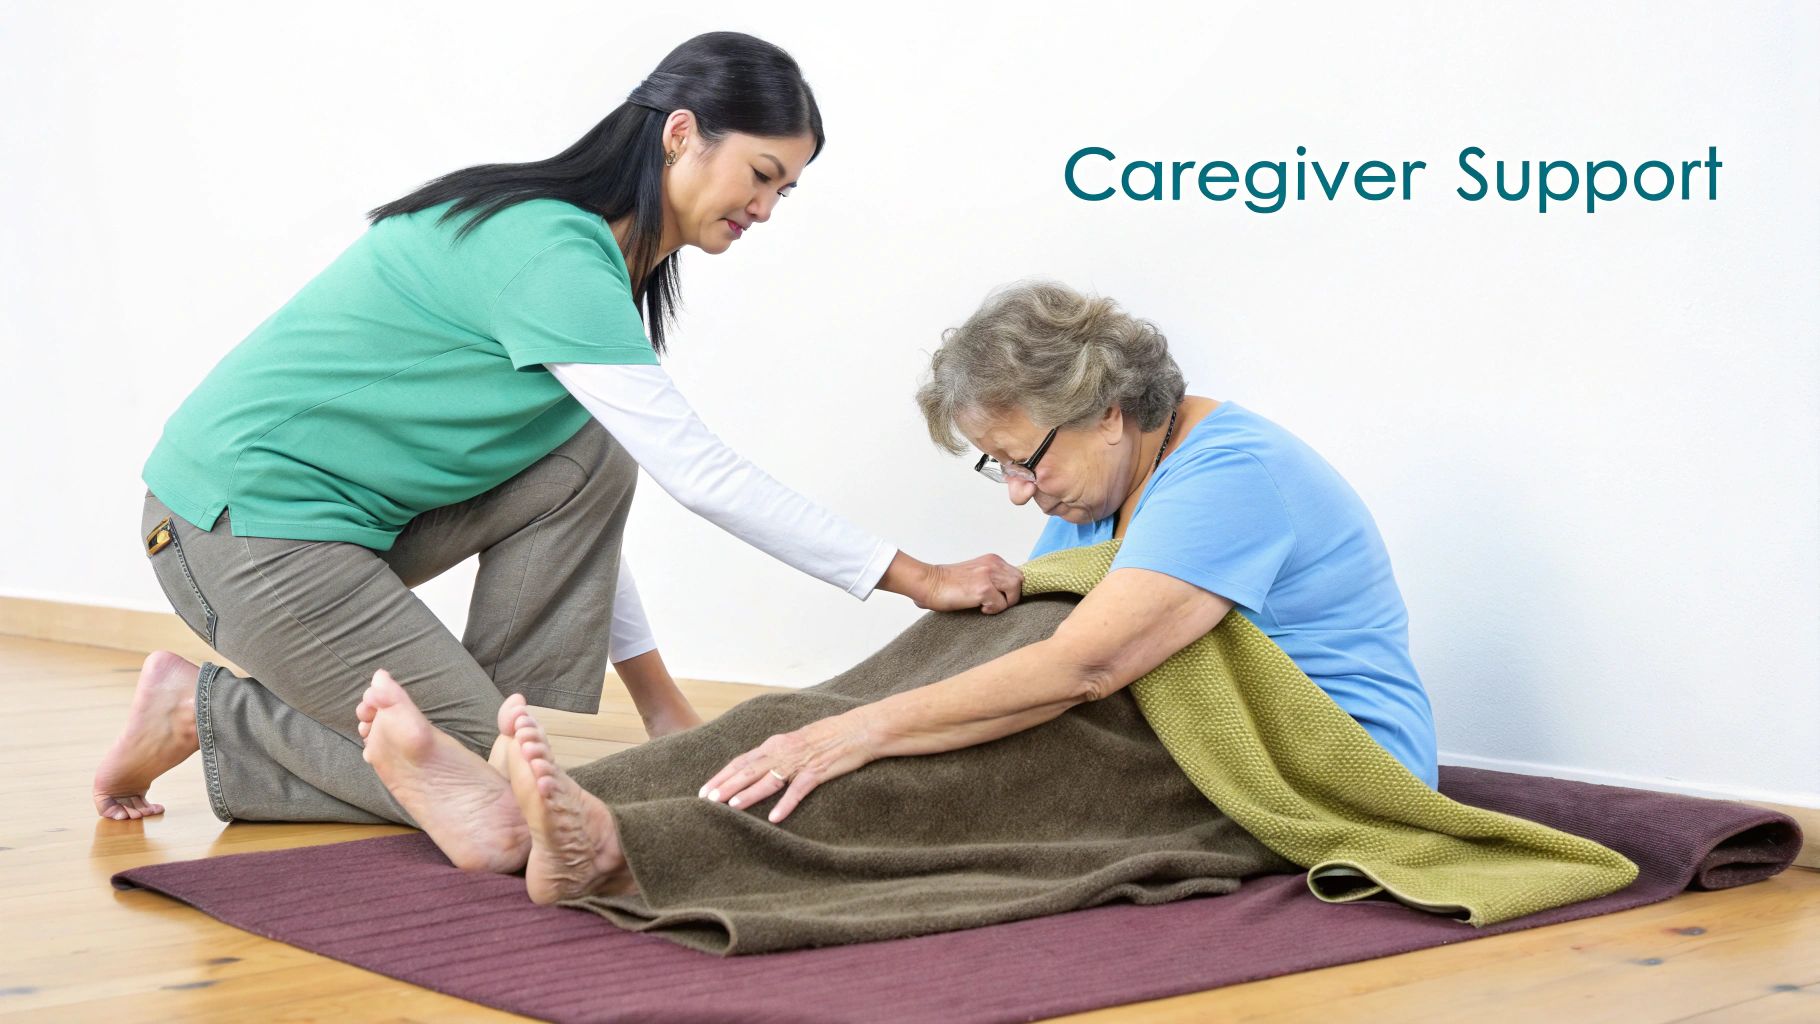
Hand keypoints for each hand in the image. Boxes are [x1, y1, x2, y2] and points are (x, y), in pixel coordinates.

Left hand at [699, 711, 875, 822]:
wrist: (859, 730)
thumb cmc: (829, 735)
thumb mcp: (797, 741)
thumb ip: (778, 753)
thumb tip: (759, 767)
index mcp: (776, 743)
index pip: (742, 760)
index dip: (722, 775)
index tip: (705, 789)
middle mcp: (783, 751)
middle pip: (748, 769)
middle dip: (726, 785)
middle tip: (707, 800)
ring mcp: (800, 761)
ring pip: (768, 779)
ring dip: (748, 793)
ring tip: (730, 806)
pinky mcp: (817, 771)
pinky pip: (798, 790)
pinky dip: (785, 804)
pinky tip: (774, 818)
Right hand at [919, 554, 1023, 613]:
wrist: (929, 583)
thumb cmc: (947, 582)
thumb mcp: (975, 572)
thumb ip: (991, 576)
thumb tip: (1006, 592)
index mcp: (992, 559)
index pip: (1017, 574)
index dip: (1012, 589)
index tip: (1002, 597)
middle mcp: (993, 564)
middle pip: (1020, 582)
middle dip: (1011, 596)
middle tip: (995, 603)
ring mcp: (989, 576)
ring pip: (1015, 592)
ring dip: (1003, 603)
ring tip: (987, 604)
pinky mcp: (983, 589)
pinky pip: (1001, 605)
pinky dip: (992, 610)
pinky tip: (978, 607)